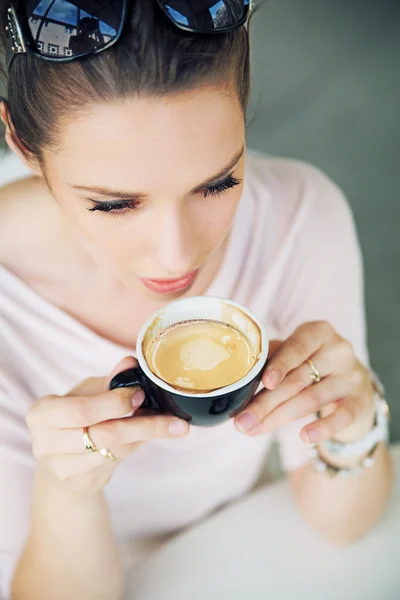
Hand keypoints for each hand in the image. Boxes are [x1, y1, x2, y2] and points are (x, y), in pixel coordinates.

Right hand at [27, 356, 188, 492]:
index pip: (81, 410)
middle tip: (170, 417)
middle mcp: (46, 444)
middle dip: (142, 424)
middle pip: (103, 434)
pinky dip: (138, 446)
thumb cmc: (73, 417)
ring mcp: (63, 468)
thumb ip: (109, 381)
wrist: (60, 458)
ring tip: (171, 426)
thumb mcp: (85, 393)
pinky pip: (118, 462)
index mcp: (42, 414)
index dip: (114, 403)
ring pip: (115, 451)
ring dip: (146, 436)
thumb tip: (131, 364)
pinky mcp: (82, 483)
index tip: (140, 394)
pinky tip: (150, 436)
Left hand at [234, 321, 374, 443]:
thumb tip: (238, 375)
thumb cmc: (313, 363)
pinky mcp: (361, 401)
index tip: (264, 382)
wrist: (353, 382)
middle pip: (297, 379)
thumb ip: (271, 357)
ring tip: (253, 430)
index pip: (297, 347)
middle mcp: (339, 350)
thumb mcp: (295, 353)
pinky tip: (305, 436)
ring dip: (279, 418)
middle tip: (241, 421)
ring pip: (311, 399)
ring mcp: (352, 376)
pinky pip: (342, 417)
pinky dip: (323, 428)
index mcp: (318, 332)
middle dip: (265, 403)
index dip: (280, 365)